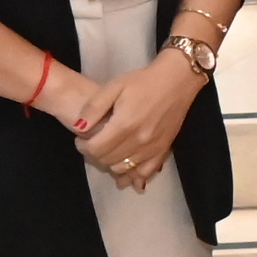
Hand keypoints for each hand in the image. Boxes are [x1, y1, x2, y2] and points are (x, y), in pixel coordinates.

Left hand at [63, 54, 205, 192]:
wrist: (177, 81)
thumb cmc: (143, 81)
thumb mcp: (114, 87)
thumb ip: (94, 108)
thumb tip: (78, 128)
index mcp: (124, 125)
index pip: (95, 149)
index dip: (82, 147)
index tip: (80, 138)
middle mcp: (138, 141)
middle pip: (107, 160)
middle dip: (93, 154)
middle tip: (92, 143)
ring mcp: (152, 148)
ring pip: (122, 168)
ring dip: (110, 163)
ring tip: (107, 152)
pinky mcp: (163, 150)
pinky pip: (145, 172)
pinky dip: (133, 175)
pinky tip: (127, 174)